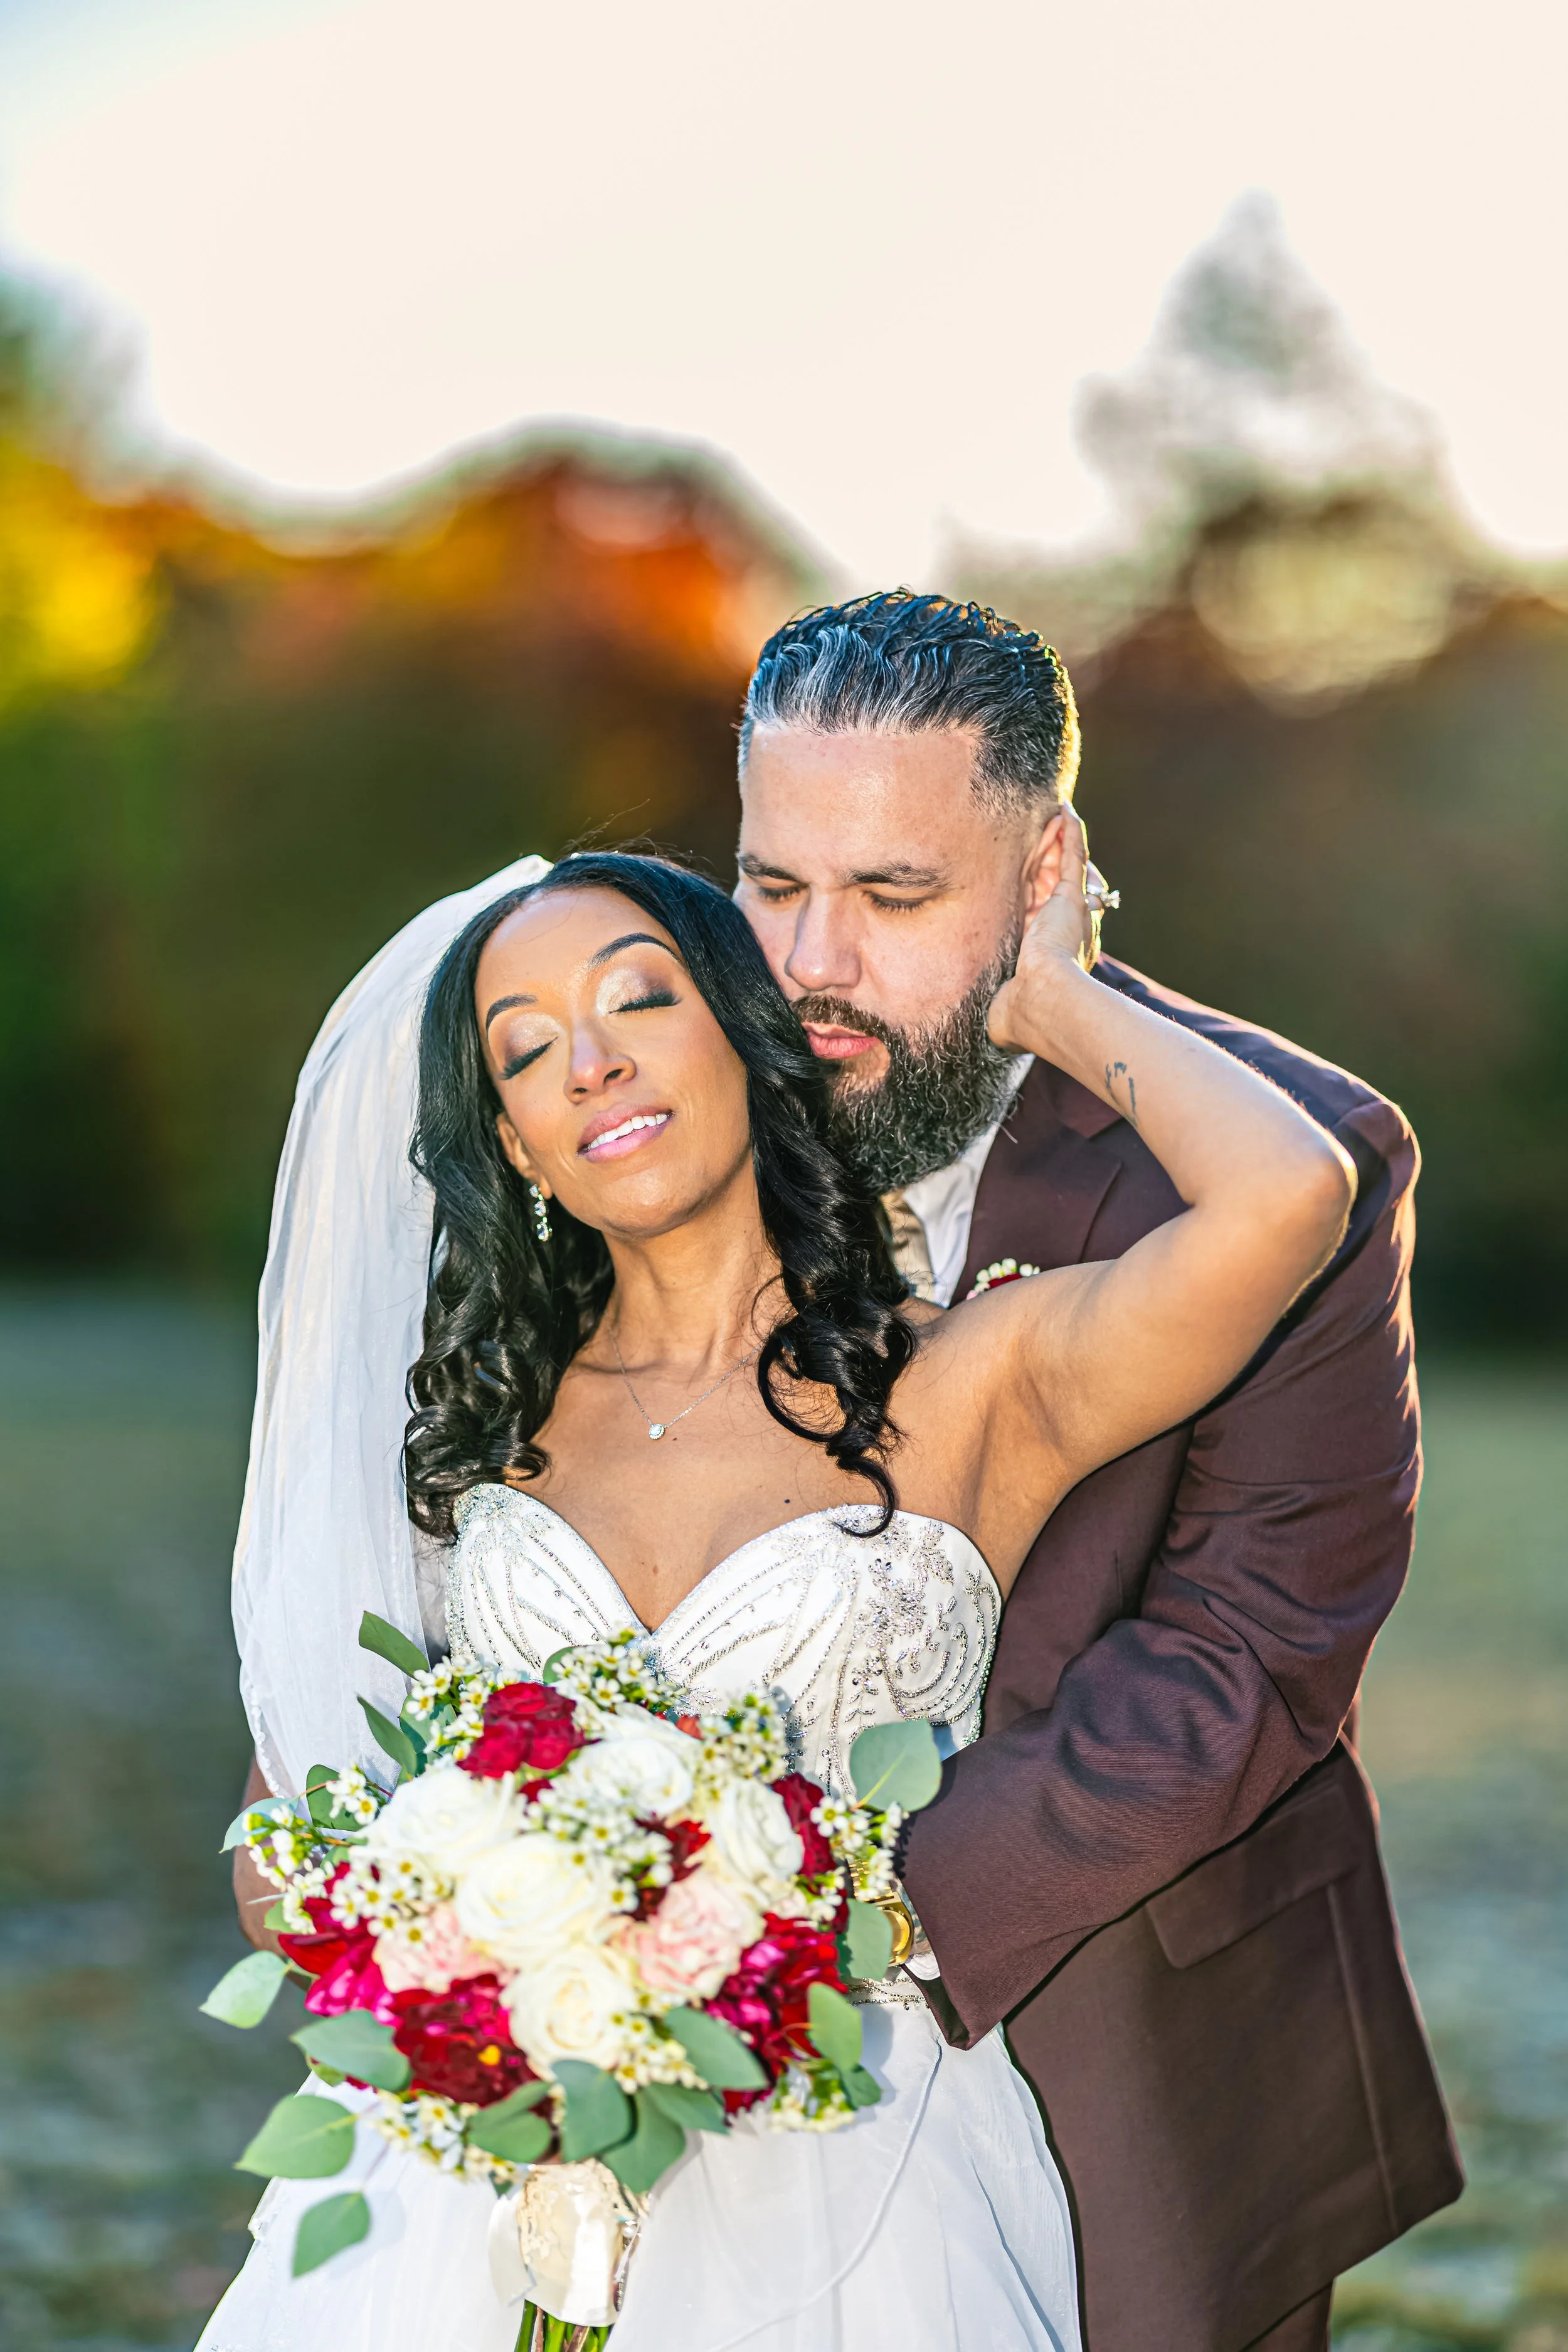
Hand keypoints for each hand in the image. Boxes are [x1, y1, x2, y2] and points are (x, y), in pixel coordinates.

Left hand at [987, 808, 1103, 1051]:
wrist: (1044, 1005)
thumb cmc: (1021, 1015)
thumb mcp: (1004, 1006)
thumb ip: (1003, 1008)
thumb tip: (994, 1032)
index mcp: (1054, 956)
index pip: (1046, 918)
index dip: (1040, 897)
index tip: (1034, 884)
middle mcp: (1069, 932)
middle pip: (1057, 886)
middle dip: (1049, 861)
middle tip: (1045, 836)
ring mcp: (1073, 914)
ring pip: (1064, 868)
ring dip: (1058, 841)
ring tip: (1053, 815)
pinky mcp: (1071, 899)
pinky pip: (1072, 857)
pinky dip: (1071, 834)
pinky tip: (1066, 812)